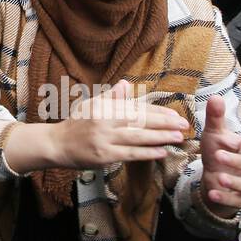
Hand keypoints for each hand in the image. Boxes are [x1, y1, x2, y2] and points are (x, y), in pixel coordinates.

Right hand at [51, 80, 188, 167]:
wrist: (57, 144)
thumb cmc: (76, 124)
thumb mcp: (91, 105)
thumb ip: (111, 97)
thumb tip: (126, 84)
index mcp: (103, 107)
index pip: (136, 108)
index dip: (157, 112)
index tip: (175, 115)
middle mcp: (104, 121)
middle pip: (139, 121)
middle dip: (164, 123)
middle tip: (184, 125)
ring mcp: (104, 139)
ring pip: (137, 137)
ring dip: (160, 137)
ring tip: (178, 137)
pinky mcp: (104, 156)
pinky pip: (129, 154)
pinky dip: (147, 153)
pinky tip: (161, 151)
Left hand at [200, 95, 240, 215]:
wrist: (211, 174)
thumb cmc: (218, 150)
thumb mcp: (215, 134)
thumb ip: (216, 118)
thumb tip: (215, 97)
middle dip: (239, 162)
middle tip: (219, 156)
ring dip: (235, 183)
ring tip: (219, 177)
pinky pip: (240, 202)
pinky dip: (227, 199)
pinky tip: (213, 193)